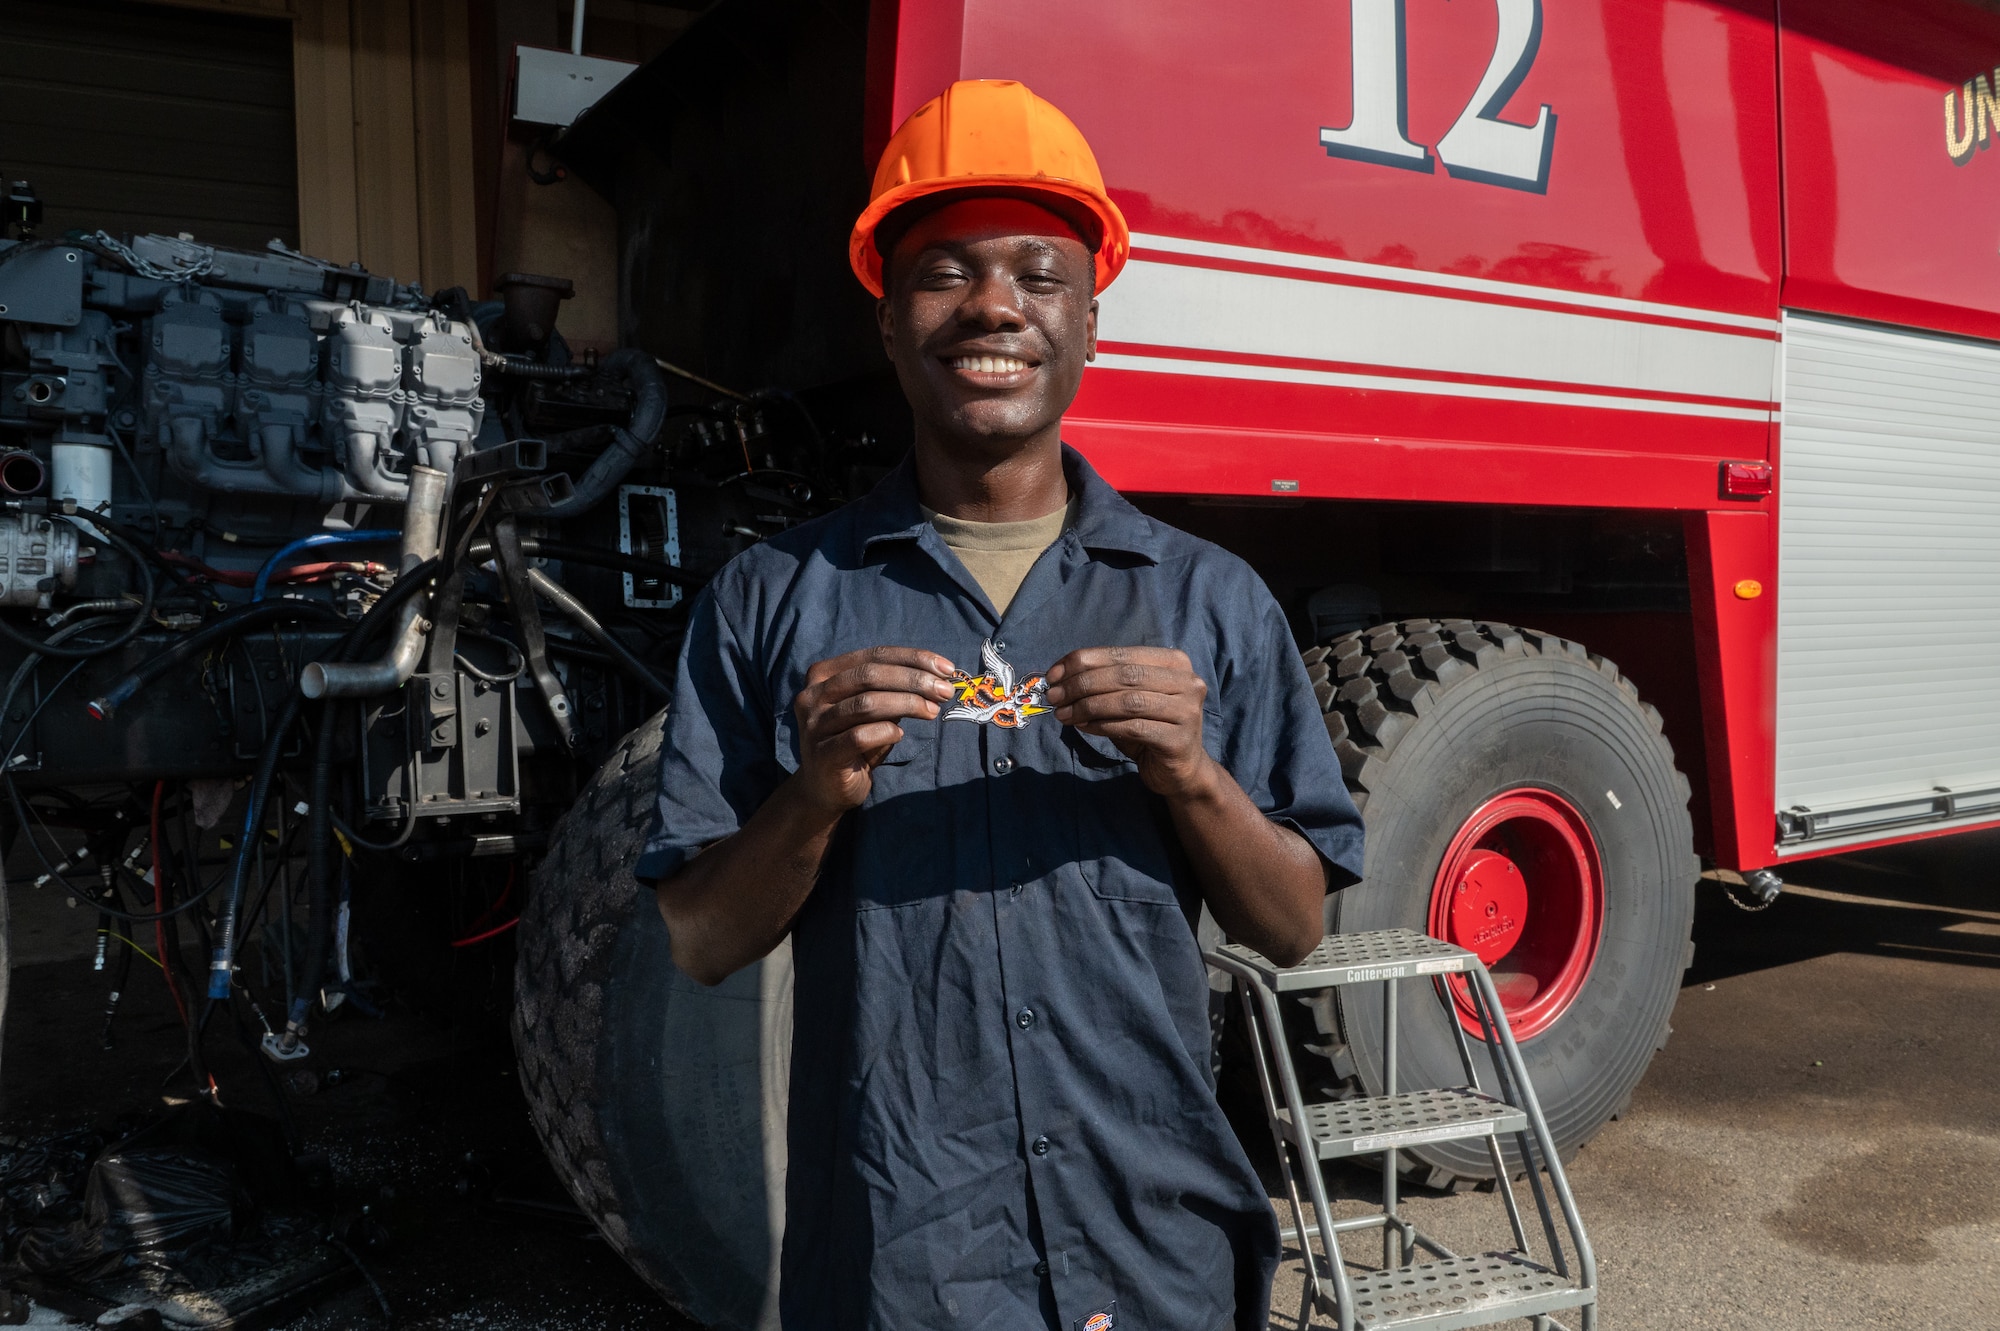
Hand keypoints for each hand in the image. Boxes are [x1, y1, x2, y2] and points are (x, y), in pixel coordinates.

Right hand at [792, 646, 956, 814]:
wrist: (825, 789)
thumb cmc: (854, 743)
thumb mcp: (872, 709)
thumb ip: (893, 690)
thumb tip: (937, 677)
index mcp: (823, 675)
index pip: (873, 656)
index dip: (913, 659)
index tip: (946, 668)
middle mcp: (812, 695)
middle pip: (870, 675)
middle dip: (914, 680)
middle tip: (945, 692)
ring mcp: (814, 725)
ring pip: (866, 703)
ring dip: (907, 704)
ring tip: (932, 711)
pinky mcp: (823, 755)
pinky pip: (860, 736)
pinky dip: (886, 732)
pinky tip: (900, 735)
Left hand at [1044, 646, 1216, 799]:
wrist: (1181, 769)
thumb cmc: (1149, 727)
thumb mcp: (1128, 698)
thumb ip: (1104, 683)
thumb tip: (1059, 677)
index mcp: (1173, 662)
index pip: (1121, 653)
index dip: (1084, 661)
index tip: (1054, 674)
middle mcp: (1186, 682)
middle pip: (1124, 675)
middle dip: (1082, 684)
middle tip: (1055, 696)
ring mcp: (1186, 711)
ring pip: (1127, 701)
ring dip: (1088, 706)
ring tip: (1064, 714)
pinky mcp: (1178, 739)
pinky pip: (1131, 728)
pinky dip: (1101, 725)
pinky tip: (1083, 727)